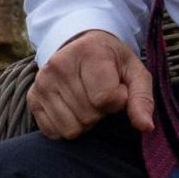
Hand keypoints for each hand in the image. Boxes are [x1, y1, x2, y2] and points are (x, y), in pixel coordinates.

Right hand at [27, 29, 155, 139]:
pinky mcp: (32, 97)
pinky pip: (53, 132)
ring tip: (86, 101)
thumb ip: (142, 98)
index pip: (105, 99)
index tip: (117, 89)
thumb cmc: (112, 62)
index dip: (117, 101)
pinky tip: (71, 109)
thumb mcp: (135, 72)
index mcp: (88, 53)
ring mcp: (42, 82)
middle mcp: (59, 65)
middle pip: (88, 115)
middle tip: (99, 95)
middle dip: (100, 112)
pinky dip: (66, 127)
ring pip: (71, 128)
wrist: (80, 46)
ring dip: (84, 122)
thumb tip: (146, 127)